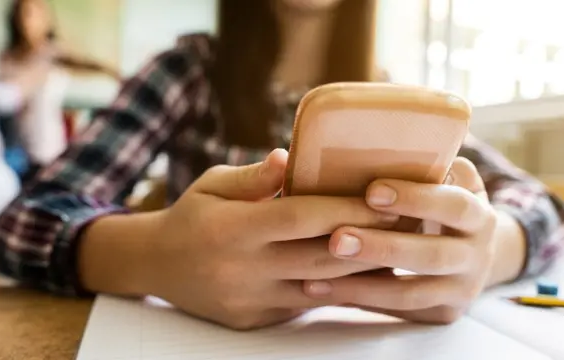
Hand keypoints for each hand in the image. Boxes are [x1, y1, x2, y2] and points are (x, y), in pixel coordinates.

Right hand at [145, 149, 398, 329]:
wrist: (156, 266)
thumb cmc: (192, 216)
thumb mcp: (212, 185)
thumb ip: (253, 177)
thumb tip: (290, 157)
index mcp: (231, 229)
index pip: (298, 217)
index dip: (343, 208)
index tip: (381, 197)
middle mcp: (242, 269)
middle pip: (319, 257)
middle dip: (368, 240)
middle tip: (407, 221)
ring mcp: (251, 300)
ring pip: (320, 288)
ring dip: (363, 270)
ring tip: (398, 249)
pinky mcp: (257, 319)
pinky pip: (306, 306)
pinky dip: (338, 289)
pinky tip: (365, 273)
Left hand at [302, 157, 498, 323]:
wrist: (476, 252)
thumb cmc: (445, 205)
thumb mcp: (449, 183)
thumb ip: (428, 166)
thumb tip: (379, 142)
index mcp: (478, 216)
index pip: (453, 206)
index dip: (415, 199)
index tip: (372, 191)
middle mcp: (475, 256)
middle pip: (431, 256)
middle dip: (382, 248)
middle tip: (337, 240)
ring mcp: (461, 290)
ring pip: (410, 294)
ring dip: (361, 286)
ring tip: (314, 276)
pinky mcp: (442, 314)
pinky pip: (398, 312)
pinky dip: (360, 301)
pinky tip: (323, 291)